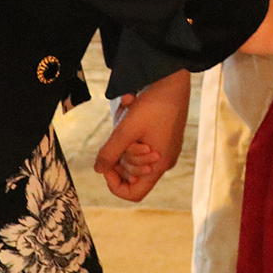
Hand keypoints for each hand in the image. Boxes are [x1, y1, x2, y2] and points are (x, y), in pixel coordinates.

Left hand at [93, 70, 190, 201]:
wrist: (174, 79)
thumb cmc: (153, 105)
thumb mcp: (126, 130)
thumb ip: (109, 153)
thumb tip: (98, 170)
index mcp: (159, 164)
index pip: (134, 193)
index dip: (115, 184)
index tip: (107, 164)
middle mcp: (164, 160)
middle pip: (132, 173)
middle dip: (120, 155)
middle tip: (121, 133)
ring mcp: (165, 148)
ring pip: (134, 157)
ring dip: (124, 141)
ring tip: (127, 116)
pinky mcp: (164, 136)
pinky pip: (141, 143)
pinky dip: (132, 133)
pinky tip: (132, 111)